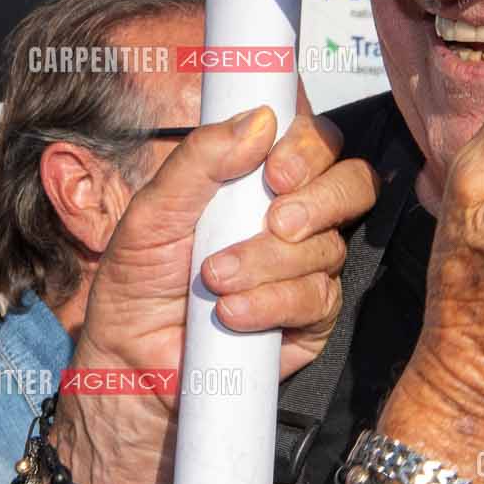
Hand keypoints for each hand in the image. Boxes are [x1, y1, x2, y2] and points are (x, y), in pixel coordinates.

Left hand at [60, 106, 377, 483]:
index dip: (308, 145)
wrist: (132, 364)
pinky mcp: (311, 319)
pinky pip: (318, 299)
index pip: (312, 139)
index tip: (275, 168)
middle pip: (351, 183)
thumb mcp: (152, 212)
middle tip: (275, 220)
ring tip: (216, 280)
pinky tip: (233, 314)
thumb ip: (200, 160)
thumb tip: (259, 119)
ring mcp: (307, 268)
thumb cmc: (138, 283)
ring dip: (269, 261)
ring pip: (328, 246)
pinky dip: (274, 302)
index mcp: (257, 179)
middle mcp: (293, 217)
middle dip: (318, 198)